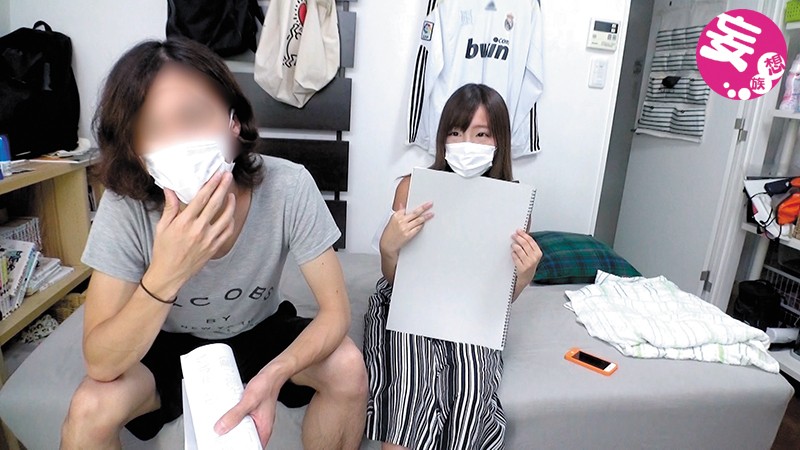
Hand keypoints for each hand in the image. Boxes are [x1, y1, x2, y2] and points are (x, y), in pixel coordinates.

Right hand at [145, 172, 236, 296]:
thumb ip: (170, 207)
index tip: (217, 175)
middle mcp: (198, 230)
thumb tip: (169, 189)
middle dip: (223, 187)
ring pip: (226, 217)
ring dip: (230, 204)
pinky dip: (231, 221)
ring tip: (231, 194)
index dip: (211, 185)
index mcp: (184, 222)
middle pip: (215, 204)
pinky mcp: (214, 248)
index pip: (201, 199)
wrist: (169, 274)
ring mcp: (208, 239)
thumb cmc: (163, 249)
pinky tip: (229, 214)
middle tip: (228, 176)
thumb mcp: (162, 227)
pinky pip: (227, 232)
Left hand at [214, 370, 280, 446]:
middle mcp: (260, 426)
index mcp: (263, 429)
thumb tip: (221, 428)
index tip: (227, 447)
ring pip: (242, 430)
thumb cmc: (266, 386)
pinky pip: (241, 421)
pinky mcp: (251, 413)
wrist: (272, 373)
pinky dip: (233, 420)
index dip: (240, 448)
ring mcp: (256, 419)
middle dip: (232, 439)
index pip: (252, 447)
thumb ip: (235, 414)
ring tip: (221, 427)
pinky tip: (226, 417)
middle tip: (220, 437)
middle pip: (245, 440)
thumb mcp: (249, 401)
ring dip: (232, 429)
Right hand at [379, 202, 433, 255]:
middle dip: (424, 207)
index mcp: (396, 216)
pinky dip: (421, 225)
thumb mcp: (391, 221)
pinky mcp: (408, 235)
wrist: (387, 245)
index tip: (422, 205)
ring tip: (431, 214)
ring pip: (418, 220)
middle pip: (415, 213)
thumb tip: (401, 205)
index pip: (407, 209)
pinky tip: (424, 223)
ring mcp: (405, 228)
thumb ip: (398, 213)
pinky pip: (417, 228)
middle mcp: (401, 221)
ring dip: (426, 217)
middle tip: (430, 204)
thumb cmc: (388, 234)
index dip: (415, 207)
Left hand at [511, 229, 541, 284]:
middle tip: (513, 235)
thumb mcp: (532, 255)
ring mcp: (528, 263)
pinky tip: (513, 253)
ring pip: (518, 249)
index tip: (518, 230)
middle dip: (517, 237)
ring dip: (514, 246)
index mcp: (538, 253)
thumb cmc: (528, 264)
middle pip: (524, 243)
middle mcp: (535, 258)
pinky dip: (513, 254)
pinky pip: (515, 257)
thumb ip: (529, 246)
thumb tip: (521, 234)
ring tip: (512, 245)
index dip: (523, 234)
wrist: (526, 278)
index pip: (530, 240)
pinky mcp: (522, 268)